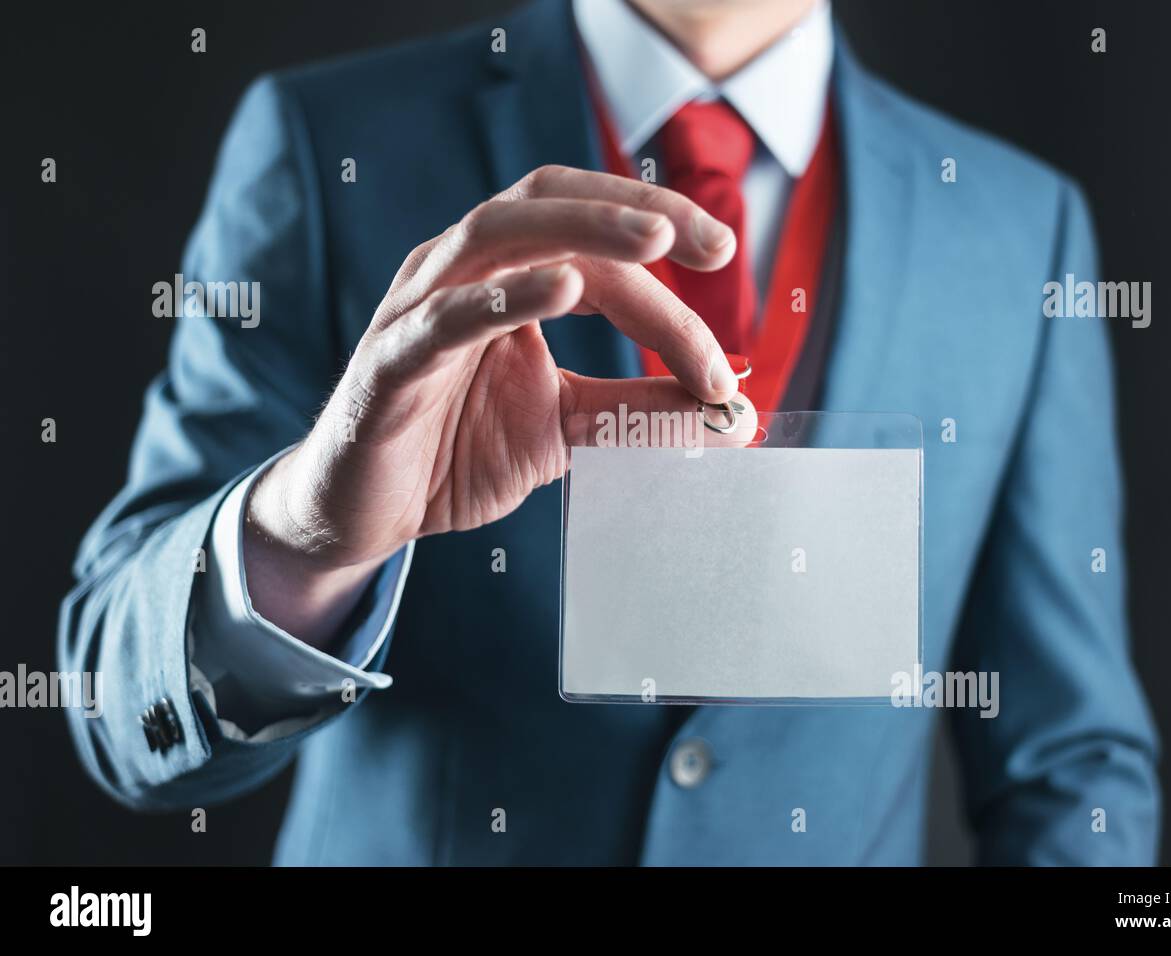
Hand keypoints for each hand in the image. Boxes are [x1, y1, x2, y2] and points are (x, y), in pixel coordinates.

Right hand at [242, 165, 748, 644]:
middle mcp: (461, 271)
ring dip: (581, 230)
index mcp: (506, 275)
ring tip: (653, 239)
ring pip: (497, 233)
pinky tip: (560, 288)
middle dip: (633, 212)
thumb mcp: (569, 428)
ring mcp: (420, 308)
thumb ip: (640, 412)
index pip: (592, 240)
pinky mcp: (389, 361)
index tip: (727, 264)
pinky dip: (502, 295)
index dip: (663, 241)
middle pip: (549, 205)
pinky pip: (444, 316)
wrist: (368, 511)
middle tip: (712, 243)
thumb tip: (733, 412)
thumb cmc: (457, 451)